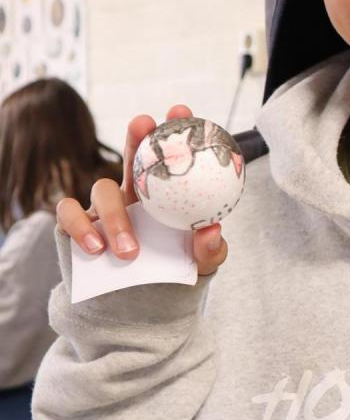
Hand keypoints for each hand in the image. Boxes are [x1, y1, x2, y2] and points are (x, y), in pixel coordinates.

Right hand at [56, 104, 227, 276]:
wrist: (139, 310)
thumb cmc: (172, 274)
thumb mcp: (201, 263)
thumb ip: (210, 249)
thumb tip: (212, 229)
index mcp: (164, 192)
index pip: (168, 156)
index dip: (173, 129)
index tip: (181, 110)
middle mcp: (131, 193)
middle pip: (131, 155)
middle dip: (136, 135)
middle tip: (143, 123)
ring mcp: (102, 209)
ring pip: (101, 189)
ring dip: (116, 217)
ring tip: (130, 250)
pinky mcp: (75, 227)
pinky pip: (68, 214)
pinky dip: (80, 228)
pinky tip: (96, 248)